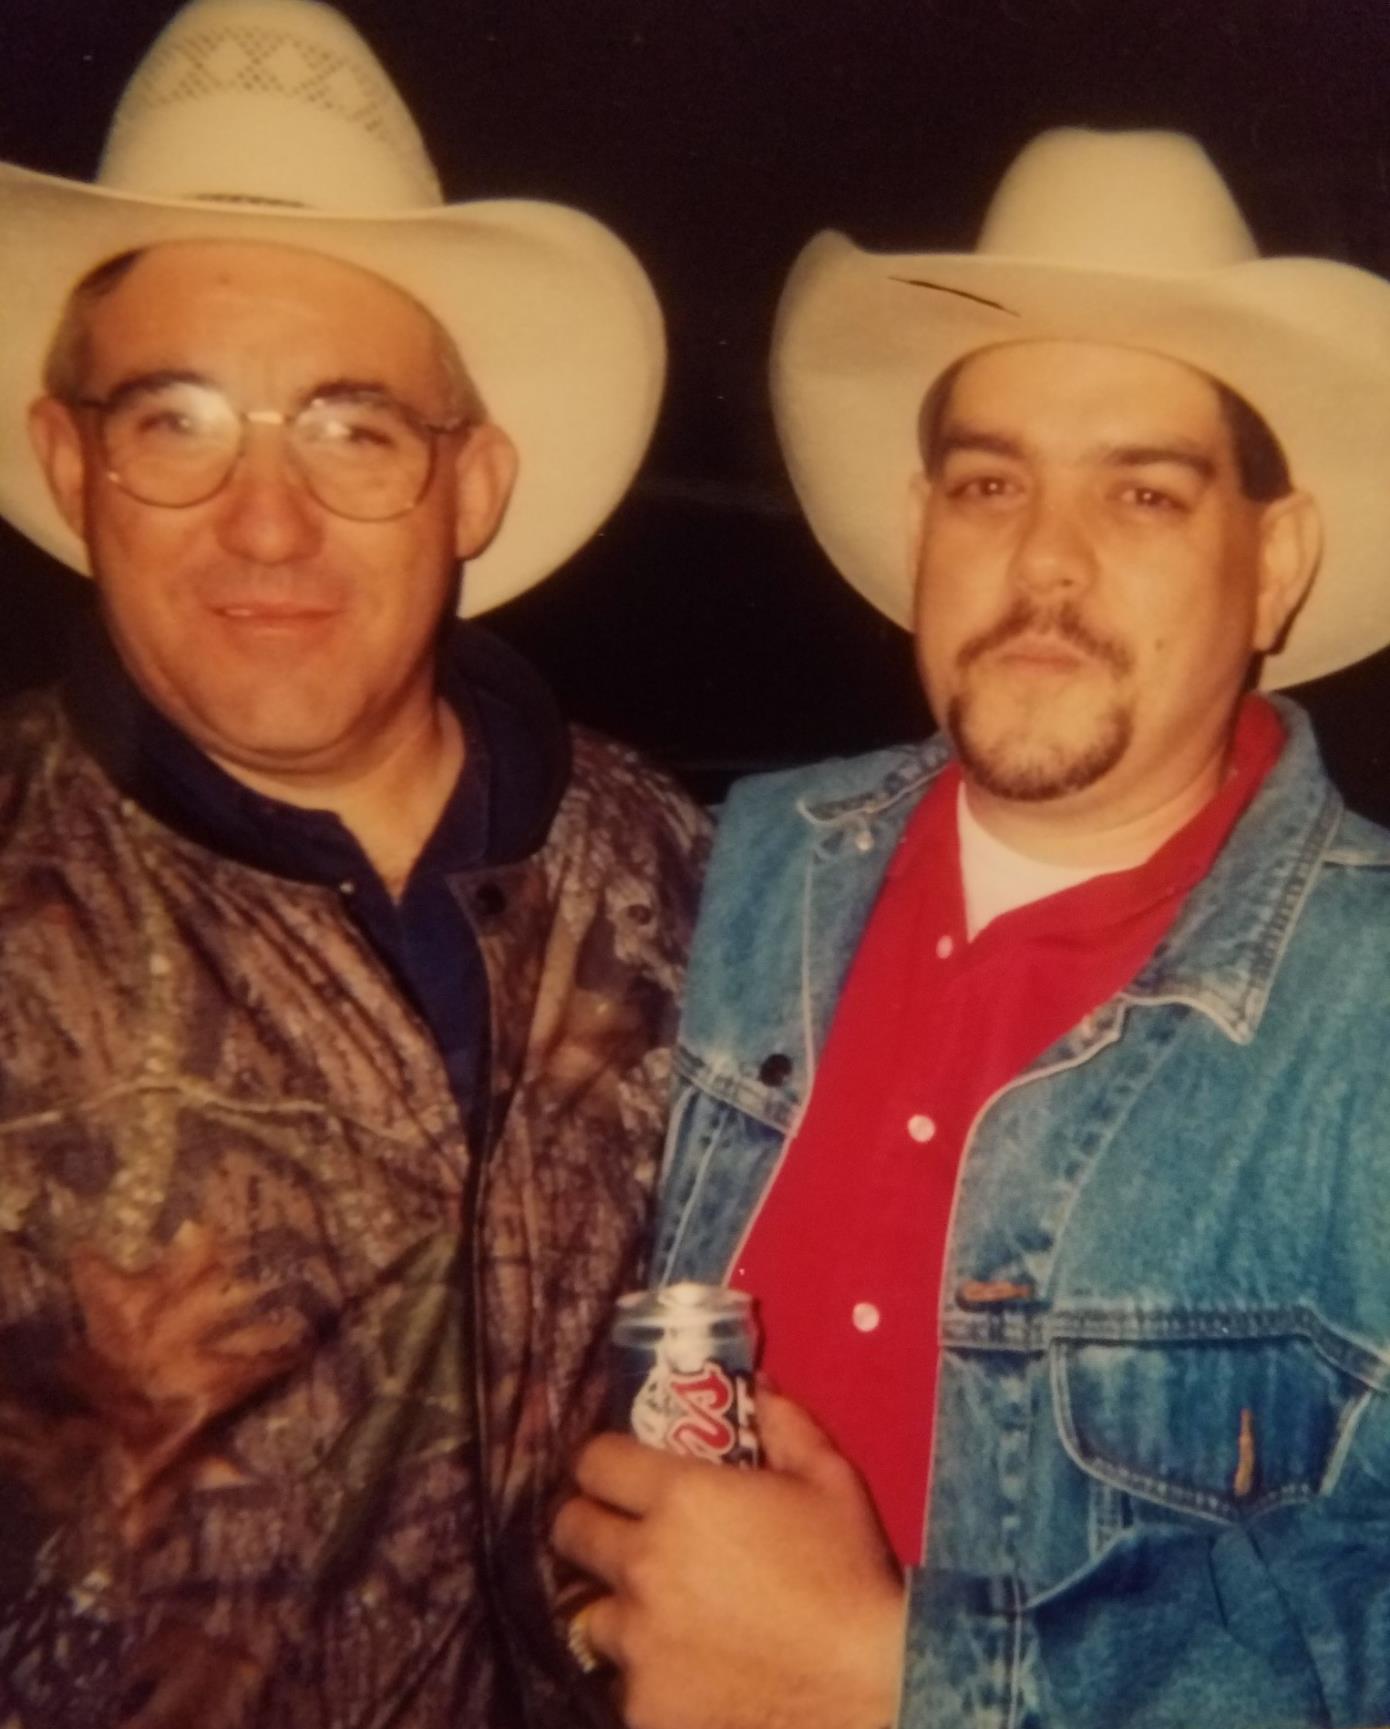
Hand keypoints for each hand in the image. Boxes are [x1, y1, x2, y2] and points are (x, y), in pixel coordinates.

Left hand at [552, 1388, 904, 1728]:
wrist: (869, 1685)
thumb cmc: (850, 1576)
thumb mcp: (829, 1479)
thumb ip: (784, 1424)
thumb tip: (755, 1390)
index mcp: (681, 1498)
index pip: (594, 1461)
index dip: (604, 1461)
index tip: (618, 1471)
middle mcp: (644, 1564)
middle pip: (571, 1529)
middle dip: (593, 1523)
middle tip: (625, 1533)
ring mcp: (639, 1641)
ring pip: (590, 1609)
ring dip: (618, 1602)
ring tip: (657, 1609)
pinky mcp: (644, 1704)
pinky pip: (623, 1675)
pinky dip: (646, 1667)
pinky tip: (688, 1663)